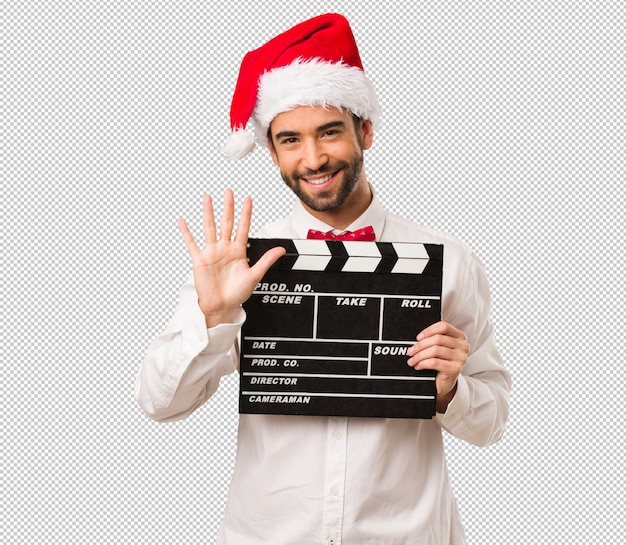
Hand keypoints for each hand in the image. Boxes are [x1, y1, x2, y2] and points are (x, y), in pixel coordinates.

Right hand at [177, 189, 285, 327]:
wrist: (222, 307)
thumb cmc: (237, 293)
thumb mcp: (255, 275)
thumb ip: (266, 260)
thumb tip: (281, 249)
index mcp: (238, 251)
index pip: (243, 228)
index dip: (246, 214)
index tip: (248, 199)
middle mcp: (225, 249)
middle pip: (227, 223)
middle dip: (228, 207)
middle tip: (229, 192)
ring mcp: (212, 253)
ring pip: (210, 228)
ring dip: (209, 213)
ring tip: (207, 198)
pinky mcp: (200, 260)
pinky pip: (192, 244)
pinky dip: (186, 233)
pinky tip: (182, 221)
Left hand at [406, 321, 469, 411]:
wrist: (443, 383)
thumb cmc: (440, 362)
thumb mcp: (438, 347)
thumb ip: (435, 334)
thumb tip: (428, 319)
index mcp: (460, 337)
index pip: (444, 326)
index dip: (429, 330)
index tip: (418, 338)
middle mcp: (463, 346)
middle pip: (438, 339)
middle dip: (420, 345)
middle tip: (410, 351)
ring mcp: (461, 358)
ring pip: (435, 350)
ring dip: (419, 355)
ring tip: (412, 360)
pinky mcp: (455, 369)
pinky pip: (434, 362)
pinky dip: (423, 363)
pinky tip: (418, 366)